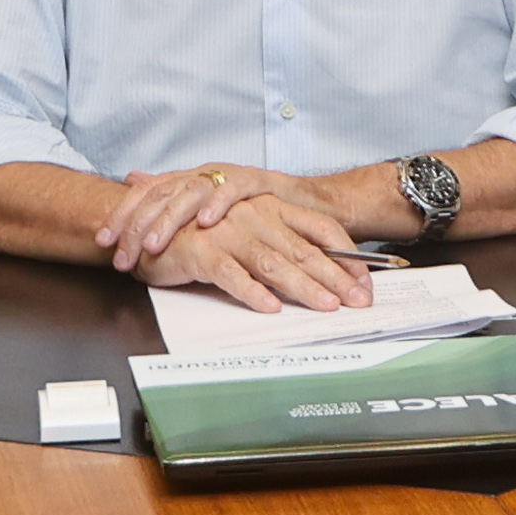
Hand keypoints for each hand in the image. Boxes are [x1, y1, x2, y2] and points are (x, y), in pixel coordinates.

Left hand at [98, 162, 258, 277]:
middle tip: (123, 257)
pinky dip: (218, 205)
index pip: (144, 192)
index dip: (121, 215)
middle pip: (160, 195)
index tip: (103, 242)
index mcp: (185, 180)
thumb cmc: (245, 207)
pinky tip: (206, 223)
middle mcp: (201, 175)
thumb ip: (167, 194)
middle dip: (137, 226)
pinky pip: (233, 191)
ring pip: (190, 193)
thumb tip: (130, 180)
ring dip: (169, 220)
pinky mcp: (256, 182)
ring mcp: (227, 177)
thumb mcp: (201, 203)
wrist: (295, 197)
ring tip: (153, 245)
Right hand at [127, 172, 374, 312]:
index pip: (320, 229)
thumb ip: (283, 245)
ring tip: (325, 306)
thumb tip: (324, 272)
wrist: (150, 224)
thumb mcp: (251, 230)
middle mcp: (255, 216)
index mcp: (272, 208)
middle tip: (358, 302)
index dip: (346, 256)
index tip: (365, 283)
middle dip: (335, 278)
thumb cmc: (205, 232)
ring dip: (302, 287)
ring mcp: (229, 233)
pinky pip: (231, 274)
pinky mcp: (201, 252)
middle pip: (303, 250)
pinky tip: (269, 306)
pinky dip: (251, 291)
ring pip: (273, 263)